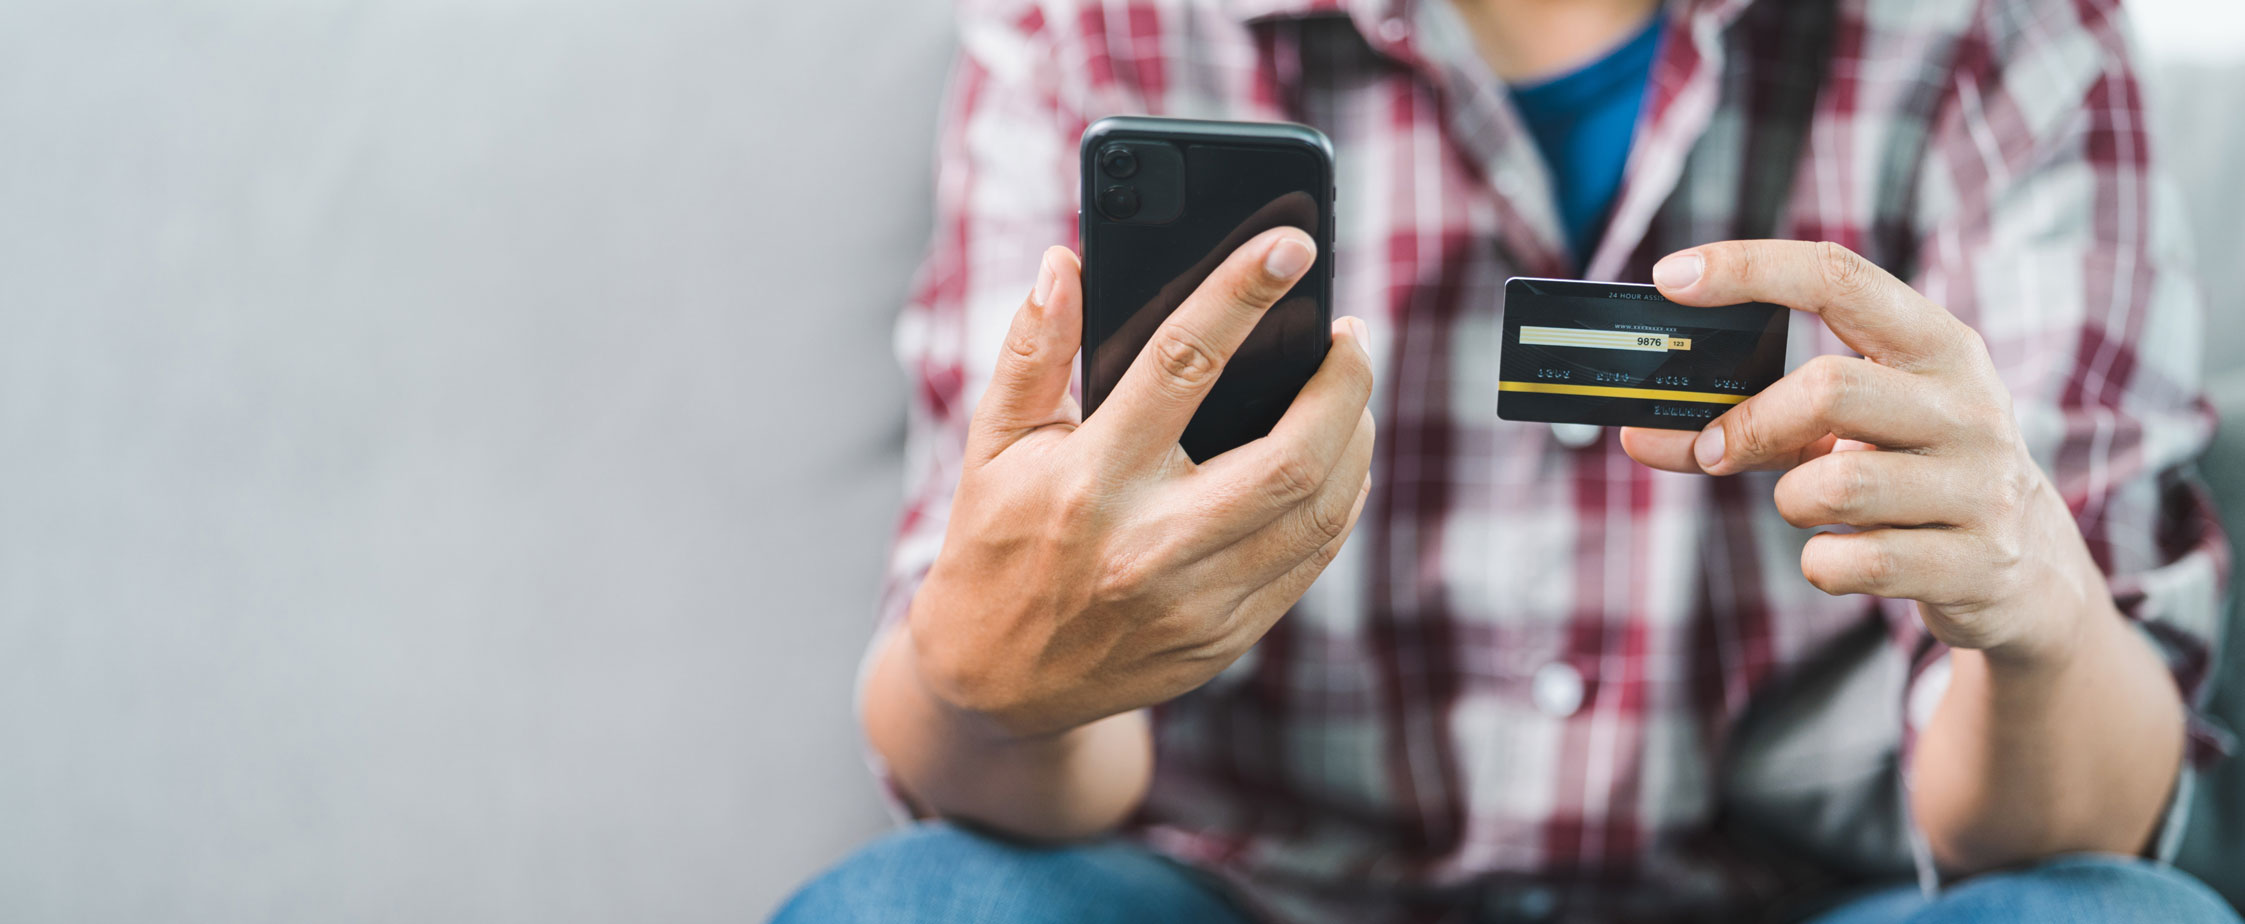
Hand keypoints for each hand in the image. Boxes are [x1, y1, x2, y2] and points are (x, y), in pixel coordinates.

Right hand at [911, 228, 1375, 736]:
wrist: (996, 681)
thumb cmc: (995, 541)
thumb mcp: (994, 443)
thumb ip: (1034, 348)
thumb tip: (1064, 262)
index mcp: (1090, 482)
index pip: (1181, 365)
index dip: (1242, 296)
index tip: (1291, 245)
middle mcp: (1149, 547)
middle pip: (1289, 457)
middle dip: (1342, 383)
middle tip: (1352, 333)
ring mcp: (1195, 603)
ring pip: (1318, 512)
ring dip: (1354, 437)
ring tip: (1352, 388)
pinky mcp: (1224, 638)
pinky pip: (1311, 561)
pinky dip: (1340, 499)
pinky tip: (1339, 458)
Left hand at [1621, 241, 2109, 659]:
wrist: (2027, 572)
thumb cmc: (1912, 476)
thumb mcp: (1849, 433)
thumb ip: (1752, 421)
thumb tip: (1639, 433)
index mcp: (1937, 346)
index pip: (1839, 278)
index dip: (1750, 269)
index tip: (1672, 276)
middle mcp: (1968, 405)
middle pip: (1828, 388)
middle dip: (1751, 424)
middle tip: (1713, 450)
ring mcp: (1978, 486)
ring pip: (1834, 485)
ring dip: (1792, 503)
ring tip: (1815, 508)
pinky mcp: (1973, 563)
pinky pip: (1852, 562)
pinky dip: (1822, 565)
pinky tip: (1848, 557)